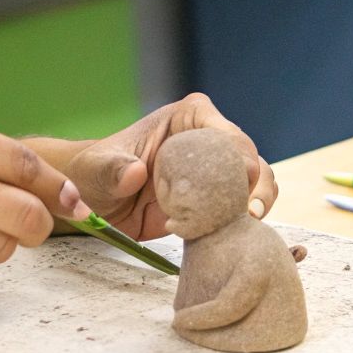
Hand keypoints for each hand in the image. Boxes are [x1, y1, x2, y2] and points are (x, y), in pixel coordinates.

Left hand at [58, 93, 275, 239]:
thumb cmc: (95, 172)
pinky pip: (243, 207)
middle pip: (248, 157)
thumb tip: (135, 174)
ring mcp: (216, 171)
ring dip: (257, 202)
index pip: (223, 130)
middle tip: (251, 211)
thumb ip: (114, 169)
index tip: (242, 176)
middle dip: (256, 184)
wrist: (95, 200)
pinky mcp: (216, 200)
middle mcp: (209, 139)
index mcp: (188, 118)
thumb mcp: (98, 168)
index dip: (238, 152)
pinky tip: (229, 234)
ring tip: (248, 224)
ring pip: (256, 181)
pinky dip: (243, 220)